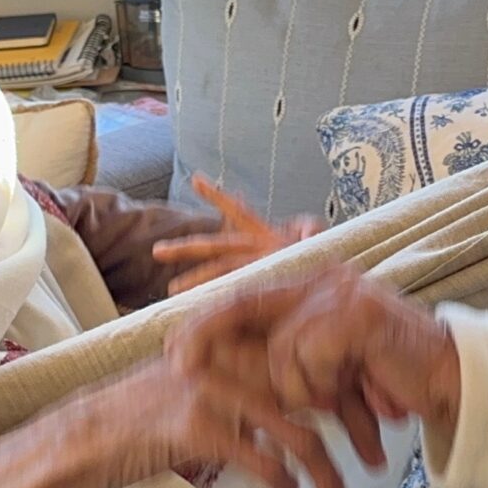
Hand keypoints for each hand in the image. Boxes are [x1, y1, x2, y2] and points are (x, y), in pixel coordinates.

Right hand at [77, 353, 355, 487]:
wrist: (90, 436)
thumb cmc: (153, 415)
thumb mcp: (208, 384)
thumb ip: (255, 381)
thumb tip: (311, 396)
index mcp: (240, 341)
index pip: (316, 356)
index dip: (355, 389)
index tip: (378, 420)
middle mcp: (232, 357)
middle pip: (320, 390)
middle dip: (356, 427)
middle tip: (379, 460)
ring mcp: (216, 390)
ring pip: (299, 431)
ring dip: (328, 471)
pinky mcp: (199, 428)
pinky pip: (262, 456)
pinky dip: (282, 479)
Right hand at [151, 174, 326, 295]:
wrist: (330, 284)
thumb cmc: (321, 258)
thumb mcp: (317, 236)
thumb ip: (309, 228)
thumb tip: (303, 231)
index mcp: (264, 235)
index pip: (237, 212)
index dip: (217, 196)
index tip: (195, 179)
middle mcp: (253, 252)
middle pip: (215, 247)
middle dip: (186, 249)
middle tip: (158, 252)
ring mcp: (253, 272)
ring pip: (219, 273)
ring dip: (197, 279)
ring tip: (174, 291)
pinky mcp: (259, 290)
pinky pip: (237, 295)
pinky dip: (219, 300)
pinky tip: (201, 308)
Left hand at [168, 265, 459, 448]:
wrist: (448, 382)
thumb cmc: (388, 380)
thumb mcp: (326, 368)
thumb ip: (285, 359)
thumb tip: (222, 369)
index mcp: (315, 285)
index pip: (247, 295)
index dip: (204, 320)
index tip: (169, 346)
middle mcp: (325, 277)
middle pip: (245, 304)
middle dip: (204, 336)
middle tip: (177, 365)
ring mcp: (340, 292)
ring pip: (281, 350)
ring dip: (304, 389)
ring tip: (340, 397)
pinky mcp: (355, 314)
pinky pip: (309, 358)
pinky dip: (325, 385)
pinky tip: (356, 389)